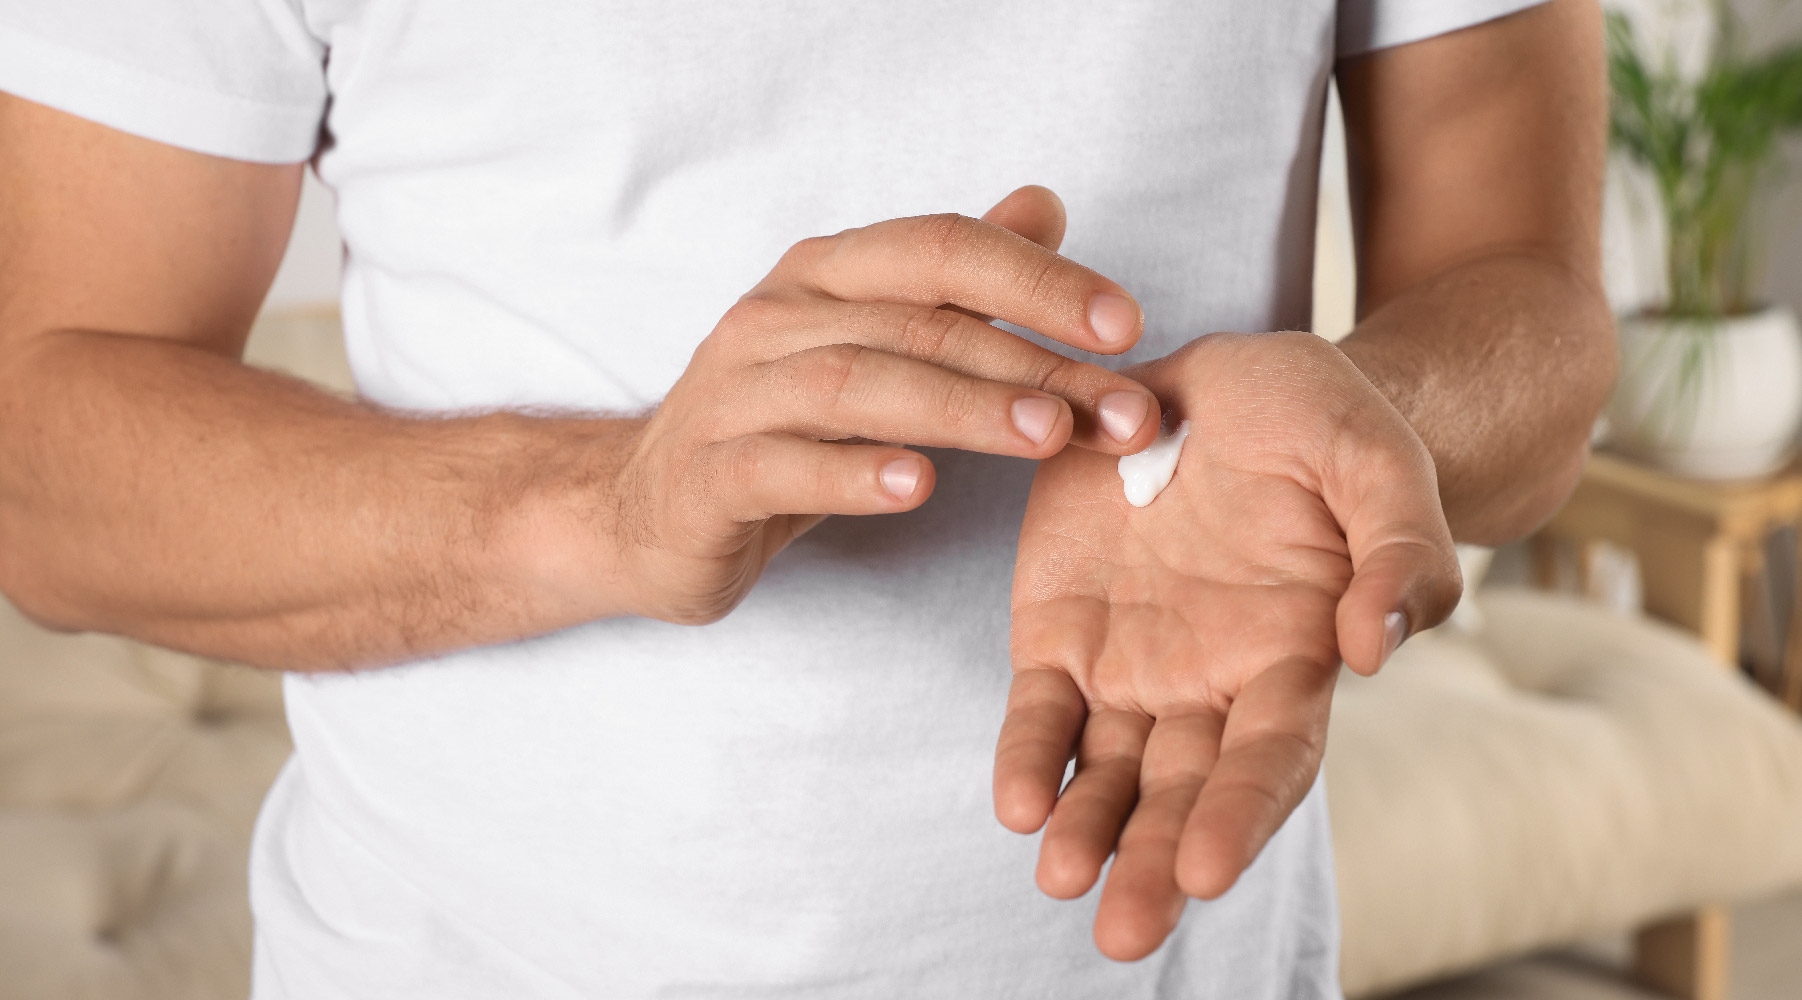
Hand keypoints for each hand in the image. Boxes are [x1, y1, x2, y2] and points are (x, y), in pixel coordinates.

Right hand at [610, 187, 1162, 623]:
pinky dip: (852, 473)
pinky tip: (916, 487)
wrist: (642, 510)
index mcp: (823, 275)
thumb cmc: (776, 423)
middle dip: (1028, 363)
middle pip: (916, 322)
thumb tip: (1045, 207)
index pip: (941, 250)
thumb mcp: (867, 340)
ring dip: (959, 409)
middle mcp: (774, 318)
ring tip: (1044, 437)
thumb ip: (955, 283)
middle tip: (1120, 409)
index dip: (1038, 280)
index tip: (1126, 325)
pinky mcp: (707, 477)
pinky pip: (782, 467)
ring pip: (856, 385)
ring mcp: (732, 394)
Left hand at [994, 331, 1459, 958]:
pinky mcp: (1061, 631)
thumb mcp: (1377, 461)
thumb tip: (1376, 646)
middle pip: (1186, 793)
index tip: (1208, 868)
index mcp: (1294, 655)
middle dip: (1155, 863)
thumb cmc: (1321, 423)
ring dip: (1086, 829)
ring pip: (1108, 770)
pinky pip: (1041, 711)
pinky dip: (1029, 759)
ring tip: (1060, 875)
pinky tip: (1019, 804)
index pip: (1272, 757)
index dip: (1242, 813)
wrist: (1225, 379)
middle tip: (1125, 931)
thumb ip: (1398, 549)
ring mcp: (1132, 664)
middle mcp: (1212, 681)